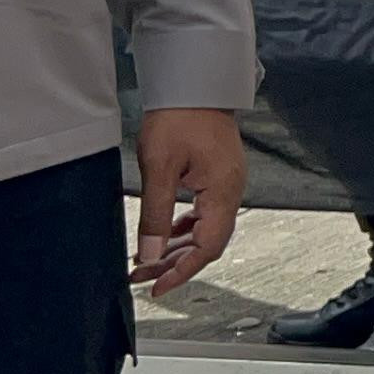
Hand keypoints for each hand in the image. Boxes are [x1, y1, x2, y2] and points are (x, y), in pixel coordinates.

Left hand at [131, 108, 243, 295]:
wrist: (196, 85)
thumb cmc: (180, 118)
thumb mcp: (159, 169)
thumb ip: (155, 217)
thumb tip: (150, 256)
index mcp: (223, 192)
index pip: (208, 248)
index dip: (182, 272)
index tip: (157, 288)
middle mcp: (232, 192)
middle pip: (208, 243)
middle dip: (174, 264)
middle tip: (141, 275)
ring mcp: (228, 184)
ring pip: (206, 230)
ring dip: (177, 249)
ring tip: (146, 260)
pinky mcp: (219, 177)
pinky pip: (205, 214)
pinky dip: (185, 230)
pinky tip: (166, 234)